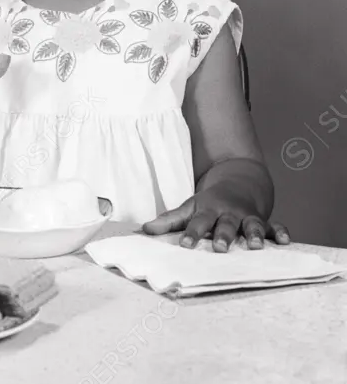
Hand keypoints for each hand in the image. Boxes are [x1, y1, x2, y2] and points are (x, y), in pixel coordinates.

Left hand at [143, 185, 290, 251]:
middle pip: (226, 224)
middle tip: (221, 248)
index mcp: (209, 211)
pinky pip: (275, 225)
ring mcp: (248, 216)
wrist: (238, 182)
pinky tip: (285, 241)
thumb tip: (145, 230)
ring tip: (256, 247)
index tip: (184, 245)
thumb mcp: (189, 207)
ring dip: (255, 234)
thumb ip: (169, 220)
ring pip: (252, 225)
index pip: (197, 223)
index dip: (191, 234)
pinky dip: (281, 232)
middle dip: (224, 236)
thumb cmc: (209, 202)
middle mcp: (229, 213)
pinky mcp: (264, 221)